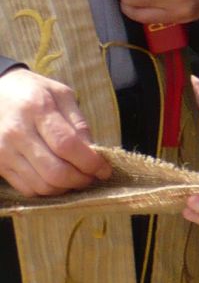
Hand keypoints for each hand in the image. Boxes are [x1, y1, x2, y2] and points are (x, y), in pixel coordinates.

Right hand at [0, 67, 108, 196]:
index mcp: (37, 110)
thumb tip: (94, 152)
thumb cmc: (33, 91)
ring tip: (77, 178)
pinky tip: (57, 180)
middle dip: (80, 179)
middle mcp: (17, 133)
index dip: (90, 162)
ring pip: (41, 185)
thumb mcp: (61, 95)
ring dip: (66, 188)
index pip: (67, 145)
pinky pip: (27, 188)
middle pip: (54, 171)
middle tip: (92, 176)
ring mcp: (4, 152)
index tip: (105, 169)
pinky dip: (47, 190)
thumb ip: (79, 123)